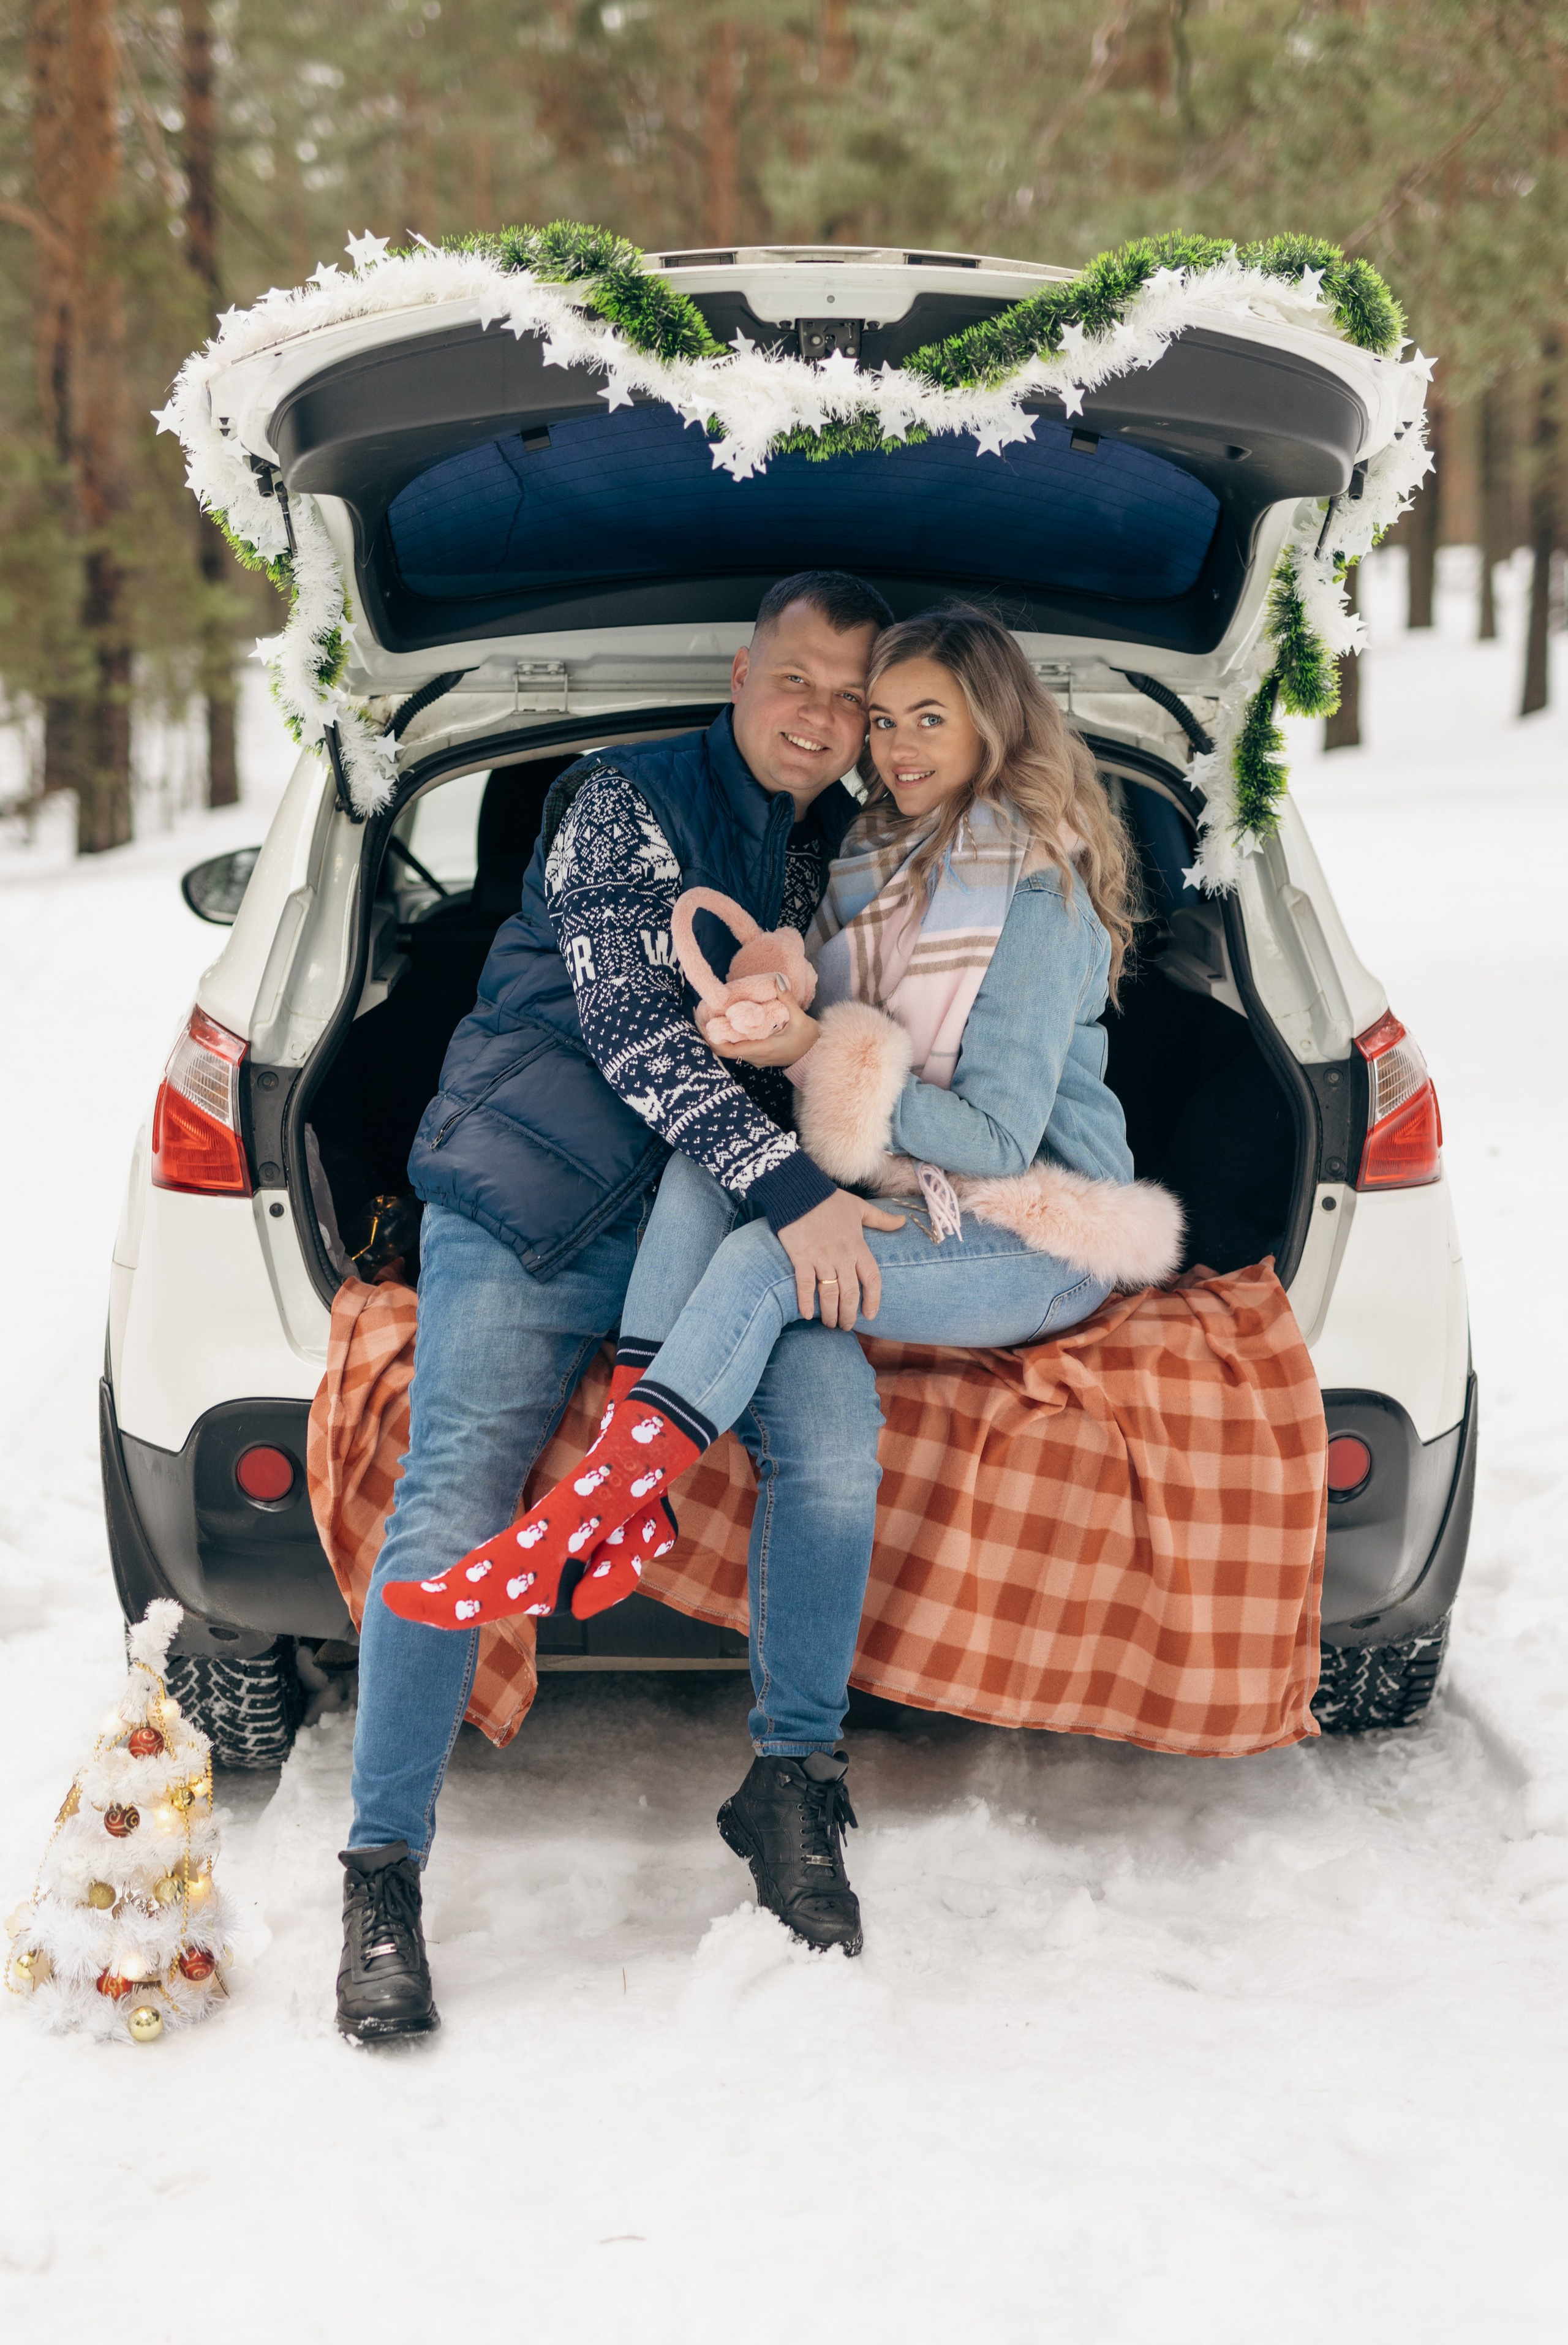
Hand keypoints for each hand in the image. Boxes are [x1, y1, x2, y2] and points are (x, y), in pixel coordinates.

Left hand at [712, 995, 820, 1067]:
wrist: (817, 1057)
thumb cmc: (810, 1041)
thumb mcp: (800, 1019)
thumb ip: (787, 999)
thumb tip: (778, 980)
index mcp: (762, 1050)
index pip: (728, 1050)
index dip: (712, 1039)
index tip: (703, 1023)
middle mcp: (756, 1057)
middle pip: (725, 1050)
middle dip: (711, 1034)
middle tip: (702, 1014)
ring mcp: (757, 1059)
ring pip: (731, 1050)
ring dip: (720, 1035)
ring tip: (712, 1016)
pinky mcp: (760, 1056)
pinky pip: (739, 1049)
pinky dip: (730, 1037)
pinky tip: (729, 1023)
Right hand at [777, 1189, 905, 1328]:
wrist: (798, 1190)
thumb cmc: (829, 1200)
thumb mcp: (860, 1208)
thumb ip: (882, 1220)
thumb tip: (903, 1221)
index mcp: (858, 1246)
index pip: (871, 1279)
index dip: (873, 1300)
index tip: (870, 1315)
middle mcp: (842, 1256)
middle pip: (850, 1293)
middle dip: (849, 1314)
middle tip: (846, 1326)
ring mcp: (821, 1258)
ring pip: (829, 1294)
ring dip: (830, 1313)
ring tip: (829, 1324)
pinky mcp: (801, 1258)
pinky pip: (805, 1285)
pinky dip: (805, 1302)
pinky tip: (807, 1314)